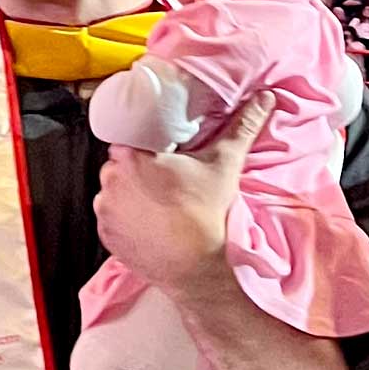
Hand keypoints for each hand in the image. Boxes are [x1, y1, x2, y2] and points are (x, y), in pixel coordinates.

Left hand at [93, 92, 275, 303]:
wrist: (198, 270)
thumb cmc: (206, 216)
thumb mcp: (225, 164)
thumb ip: (242, 127)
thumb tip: (263, 100)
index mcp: (131, 156)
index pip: (125, 133)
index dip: (140, 140)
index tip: (154, 147)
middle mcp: (111, 180)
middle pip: (119, 163)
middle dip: (137, 168)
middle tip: (164, 176)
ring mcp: (105, 210)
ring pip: (113, 190)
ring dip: (128, 192)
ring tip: (157, 200)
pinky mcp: (105, 235)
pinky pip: (109, 217)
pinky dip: (123, 217)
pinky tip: (147, 219)